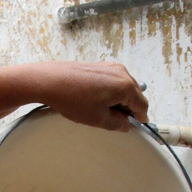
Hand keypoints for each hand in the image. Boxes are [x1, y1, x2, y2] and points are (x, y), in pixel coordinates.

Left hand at [30, 61, 149, 129]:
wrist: (48, 80)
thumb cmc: (72, 99)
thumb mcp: (98, 119)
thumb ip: (117, 123)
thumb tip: (126, 124)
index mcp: (125, 86)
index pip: (142, 104)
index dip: (140, 117)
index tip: (137, 125)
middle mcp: (121, 72)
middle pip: (134, 94)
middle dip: (129, 108)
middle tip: (117, 121)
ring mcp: (109, 66)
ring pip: (123, 87)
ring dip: (118, 99)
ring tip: (102, 110)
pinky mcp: (98, 65)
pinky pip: (111, 81)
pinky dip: (109, 91)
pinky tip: (95, 99)